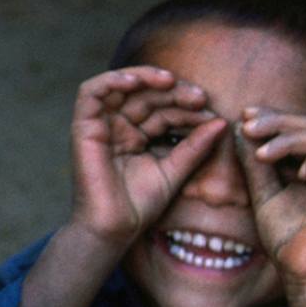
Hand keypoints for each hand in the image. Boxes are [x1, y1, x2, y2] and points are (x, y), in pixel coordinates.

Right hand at [66, 67, 225, 248]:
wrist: (114, 228)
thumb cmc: (140, 205)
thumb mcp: (175, 170)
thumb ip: (195, 146)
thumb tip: (221, 122)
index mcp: (137, 135)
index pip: (163, 109)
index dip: (186, 107)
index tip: (211, 114)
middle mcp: (118, 126)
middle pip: (146, 95)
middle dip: (173, 92)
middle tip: (199, 98)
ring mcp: (100, 125)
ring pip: (120, 86)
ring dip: (145, 78)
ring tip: (171, 82)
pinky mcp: (83, 126)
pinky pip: (92, 92)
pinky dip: (112, 80)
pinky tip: (137, 82)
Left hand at [233, 108, 305, 286]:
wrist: (301, 269)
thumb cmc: (284, 235)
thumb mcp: (263, 191)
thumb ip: (256, 162)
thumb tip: (238, 127)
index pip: (298, 128)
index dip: (273, 118)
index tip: (244, 116)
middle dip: (277, 123)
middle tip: (248, 127)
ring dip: (289, 139)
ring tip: (263, 154)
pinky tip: (299, 172)